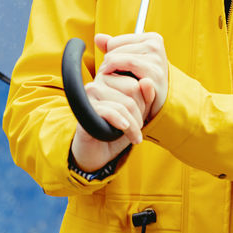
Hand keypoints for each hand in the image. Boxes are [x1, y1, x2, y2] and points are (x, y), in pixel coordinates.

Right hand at [68, 50, 151, 171]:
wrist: (94, 153)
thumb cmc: (114, 131)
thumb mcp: (134, 114)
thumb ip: (144, 98)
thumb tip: (148, 81)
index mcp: (107, 79)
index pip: (135, 82)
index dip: (143, 102)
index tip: (141, 117)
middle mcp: (96, 83)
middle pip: (132, 89)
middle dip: (140, 112)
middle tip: (138, 128)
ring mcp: (88, 96)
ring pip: (124, 103)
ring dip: (134, 124)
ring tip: (135, 136)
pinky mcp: (84, 112)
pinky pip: (109, 112)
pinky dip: (120, 121)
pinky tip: (124, 128)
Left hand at [97, 32, 167, 121]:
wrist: (157, 103)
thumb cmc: (140, 80)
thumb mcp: (129, 61)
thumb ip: (114, 48)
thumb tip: (98, 38)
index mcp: (151, 38)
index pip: (114, 41)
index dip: (108, 55)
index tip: (109, 68)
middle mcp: (155, 45)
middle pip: (115, 48)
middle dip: (107, 62)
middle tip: (107, 76)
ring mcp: (156, 58)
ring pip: (119, 55)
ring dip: (108, 68)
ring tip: (110, 79)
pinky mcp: (154, 72)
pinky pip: (128, 63)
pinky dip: (117, 71)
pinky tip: (115, 83)